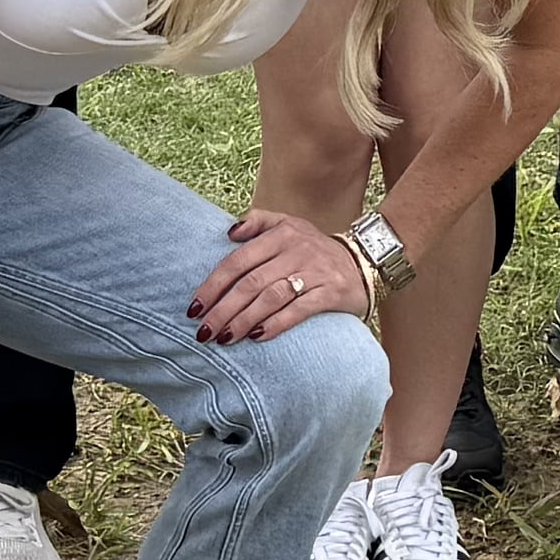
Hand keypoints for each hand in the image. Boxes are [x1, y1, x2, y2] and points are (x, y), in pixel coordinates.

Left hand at [195, 206, 378, 344]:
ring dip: (244, 320)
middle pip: (251, 283)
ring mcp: (315, 272)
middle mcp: (297, 251)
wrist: (365, 261)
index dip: (213, 285)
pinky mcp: (331, 293)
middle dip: (223, 310)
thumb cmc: (314, 249)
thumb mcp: (289, 225)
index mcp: (281, 234)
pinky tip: (257, 337)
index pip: (238, 261)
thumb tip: (228, 232)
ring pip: (271, 298)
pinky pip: (299, 310)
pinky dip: (276, 324)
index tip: (194, 308)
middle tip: (204, 333)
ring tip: (225, 338)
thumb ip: (258, 221)